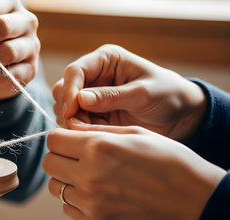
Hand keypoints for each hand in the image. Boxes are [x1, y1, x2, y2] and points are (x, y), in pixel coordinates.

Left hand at [42, 124, 225, 219]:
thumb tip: (71, 129)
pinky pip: (68, 207)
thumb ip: (97, 132)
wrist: (193, 200)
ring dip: (67, 179)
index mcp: (98, 148)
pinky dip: (76, 200)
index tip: (70, 140)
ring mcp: (91, 203)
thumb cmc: (168, 161)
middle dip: (60, 157)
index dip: (61, 138)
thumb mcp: (134, 133)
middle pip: (49, 163)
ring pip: (55, 187)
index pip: (53, 139)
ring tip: (90, 177)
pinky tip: (98, 195)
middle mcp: (89, 176)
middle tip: (77, 158)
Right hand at [52, 44, 206, 140]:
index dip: (70, 91)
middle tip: (80, 126)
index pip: (76, 71)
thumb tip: (81, 99)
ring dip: (72, 120)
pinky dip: (79, 129)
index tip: (71, 112)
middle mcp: (94, 74)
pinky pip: (75, 120)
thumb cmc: (167, 95)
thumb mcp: (143, 94)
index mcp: (106, 60)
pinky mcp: (92, 112)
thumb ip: (112, 96)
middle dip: (68, 108)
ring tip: (92, 131)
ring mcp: (91, 94)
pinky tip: (95, 134)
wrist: (179, 115)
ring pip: (65, 106)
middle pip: (64, 88)